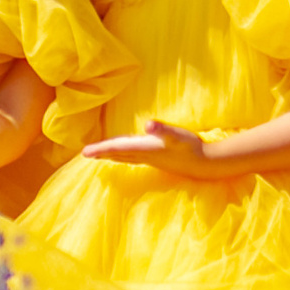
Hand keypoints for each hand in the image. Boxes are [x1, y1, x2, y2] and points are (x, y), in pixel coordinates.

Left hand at [82, 119, 226, 178]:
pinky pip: (134, 157)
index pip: (116, 148)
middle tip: (85, 154)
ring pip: (125, 157)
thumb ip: (162, 129)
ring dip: (112, 155)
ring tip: (101, 155)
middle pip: (117, 154)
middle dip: (102, 153)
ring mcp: (151, 159)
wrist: (205, 164)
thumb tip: (148, 124)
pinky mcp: (158, 159)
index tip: (84, 153)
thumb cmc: (190, 147)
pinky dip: (124, 155)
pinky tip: (127, 154)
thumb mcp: (176, 135)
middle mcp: (144, 155)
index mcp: (144, 148)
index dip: (100, 149)